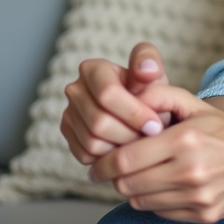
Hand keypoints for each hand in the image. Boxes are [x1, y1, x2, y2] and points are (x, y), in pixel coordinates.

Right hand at [60, 42, 171, 165]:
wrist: (139, 114)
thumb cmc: (148, 93)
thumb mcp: (154, 76)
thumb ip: (151, 65)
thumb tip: (146, 70)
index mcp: (93, 69)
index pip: (107, 94)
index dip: (134, 113)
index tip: (155, 126)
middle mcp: (75, 89)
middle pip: (98, 121)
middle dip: (129, 134)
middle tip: (149, 140)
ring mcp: (69, 113)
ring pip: (92, 142)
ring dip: (121, 148)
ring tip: (140, 144)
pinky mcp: (68, 135)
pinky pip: (86, 155)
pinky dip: (108, 158)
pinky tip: (125, 149)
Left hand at [88, 83, 223, 223]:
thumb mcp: (196, 105)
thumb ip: (162, 94)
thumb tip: (129, 94)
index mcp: (185, 140)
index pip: (126, 160)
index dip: (103, 164)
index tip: (97, 163)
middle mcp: (191, 171)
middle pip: (128, 184)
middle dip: (114, 178)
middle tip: (113, 170)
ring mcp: (198, 197)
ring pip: (140, 202)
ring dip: (132, 190)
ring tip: (139, 176)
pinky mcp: (203, 215)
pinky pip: (160, 213)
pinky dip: (154, 202)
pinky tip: (162, 186)